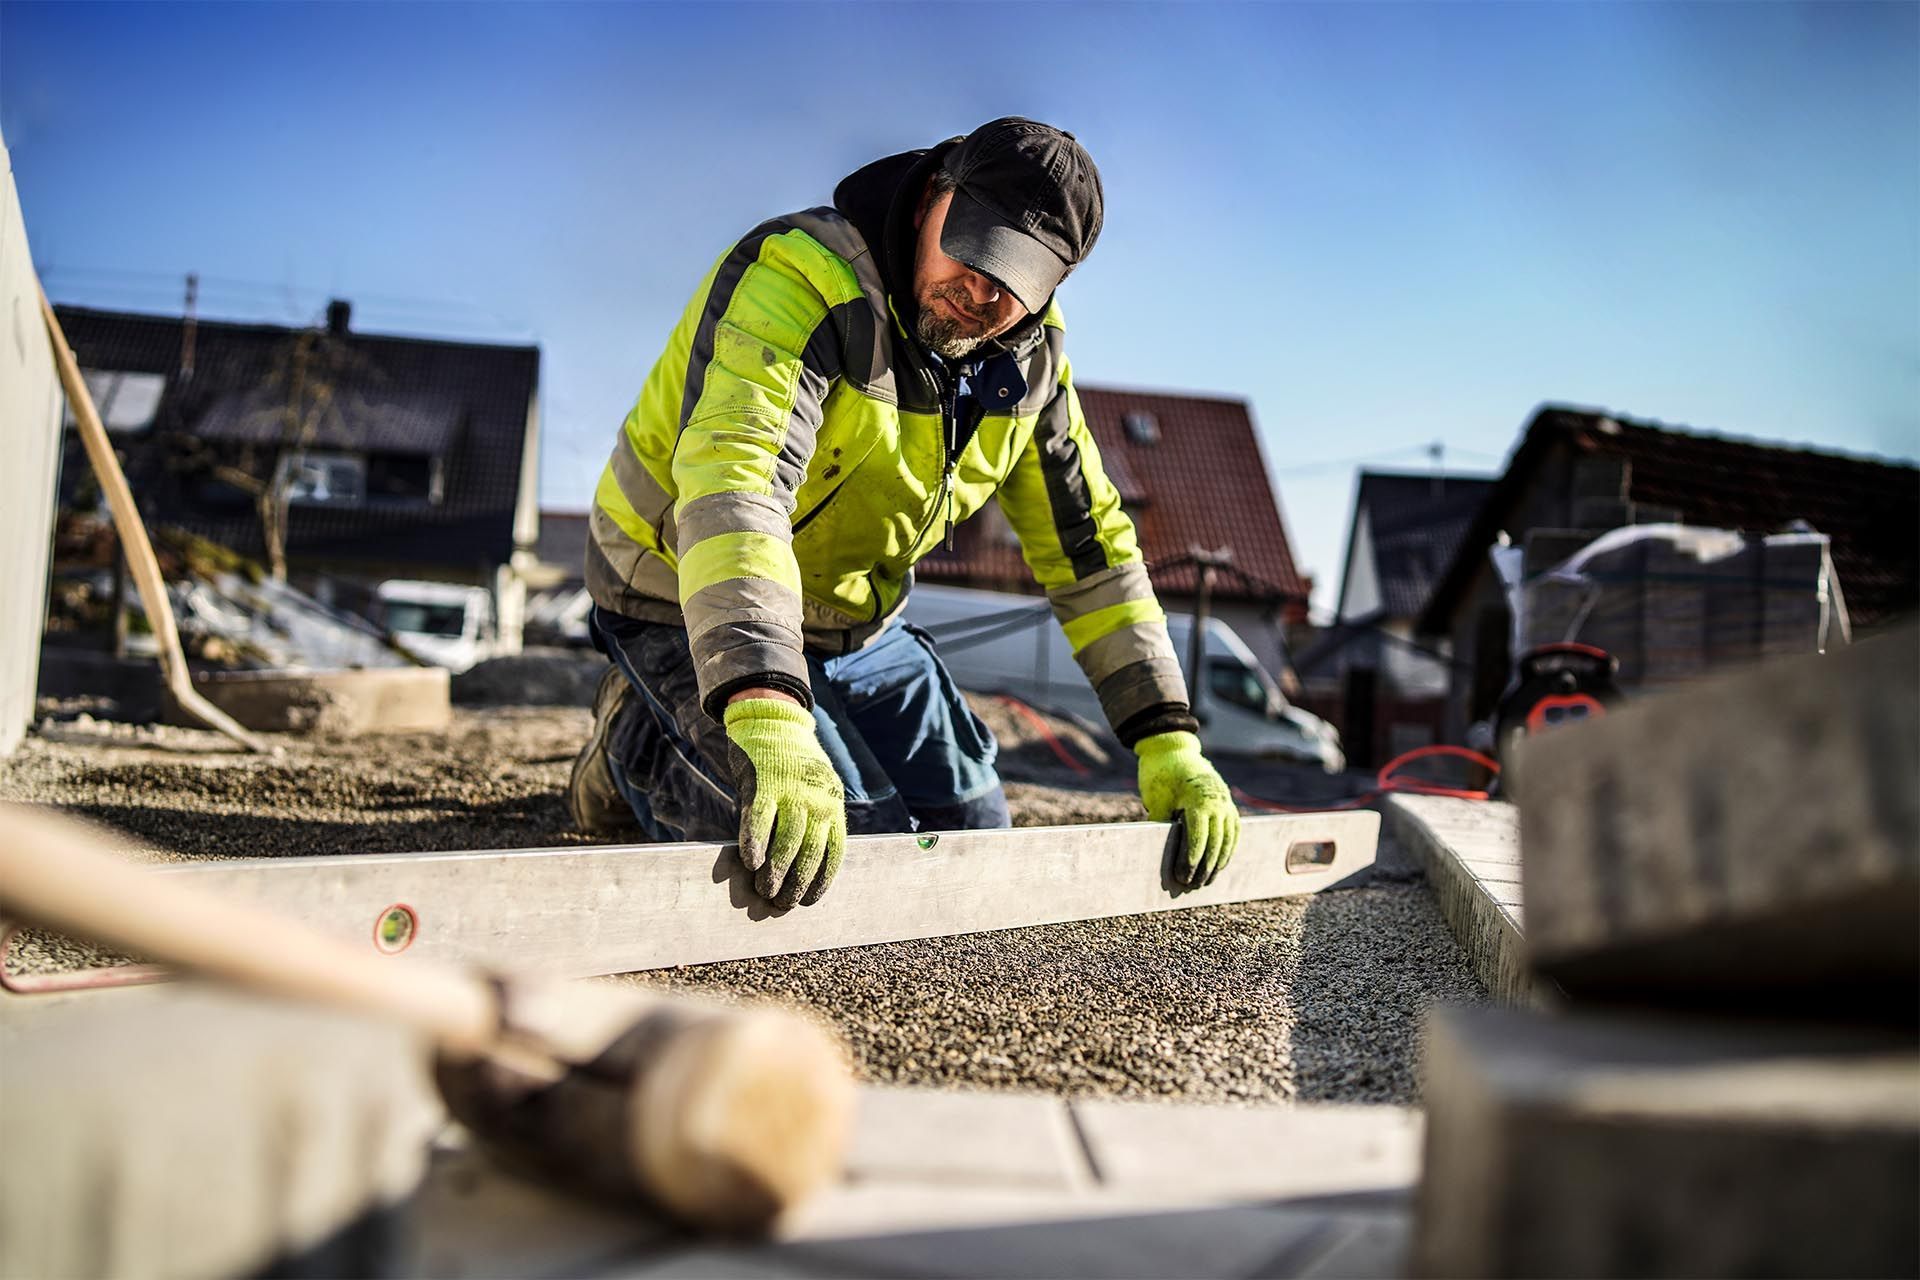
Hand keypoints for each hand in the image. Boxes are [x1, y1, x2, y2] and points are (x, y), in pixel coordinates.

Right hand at [723, 698, 845, 906]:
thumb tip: (798, 864)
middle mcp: (817, 799)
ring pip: (787, 841)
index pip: (834, 852)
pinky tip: (749, 863)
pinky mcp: (764, 782)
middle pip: (810, 851)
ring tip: (764, 890)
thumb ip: (812, 820)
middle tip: (781, 903)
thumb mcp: (815, 789)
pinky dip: (755, 843)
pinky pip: (760, 820)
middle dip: (796, 883)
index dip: (821, 881)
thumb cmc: (792, 765)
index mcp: (833, 804)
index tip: (808, 901)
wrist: (773, 720)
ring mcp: (792, 790)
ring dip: (775, 872)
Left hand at [1135, 731, 1240, 887]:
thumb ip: (1162, 826)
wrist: (1173, 749)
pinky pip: (1233, 830)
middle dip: (1204, 867)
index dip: (1191, 860)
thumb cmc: (1160, 774)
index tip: (1183, 876)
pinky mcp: (1227, 802)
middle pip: (1215, 842)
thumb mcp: (1157, 800)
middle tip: (1193, 885)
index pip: (1198, 838)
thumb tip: (1160, 854)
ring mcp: (1225, 801)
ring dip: (1218, 861)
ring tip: (1207, 880)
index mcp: (1199, 800)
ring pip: (1227, 838)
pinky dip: (1228, 847)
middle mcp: (1217, 801)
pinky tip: (1221, 863)